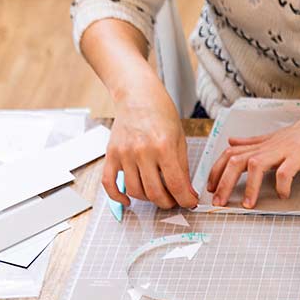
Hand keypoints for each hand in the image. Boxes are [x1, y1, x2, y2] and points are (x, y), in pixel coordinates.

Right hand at [102, 87, 197, 209]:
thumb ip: (182, 168)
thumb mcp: (180, 140)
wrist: (137, 96)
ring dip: (148, 199)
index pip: (176, 185)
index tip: (190, 203)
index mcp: (164, 147)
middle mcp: (142, 152)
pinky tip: (128, 201)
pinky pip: (109, 183)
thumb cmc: (161, 115)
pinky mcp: (111, 154)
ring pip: (135, 191)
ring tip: (158, 194)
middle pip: (155, 193)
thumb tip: (186, 193)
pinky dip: (117, 197)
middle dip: (168, 203)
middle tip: (175, 201)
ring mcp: (124, 154)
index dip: (186, 200)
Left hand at [206, 99, 299, 207]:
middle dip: (224, 183)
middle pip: (236, 161)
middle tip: (220, 202)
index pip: (229, 155)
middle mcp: (267, 147)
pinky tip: (283, 195)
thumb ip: (251, 142)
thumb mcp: (272, 137)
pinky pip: (285, 172)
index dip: (216, 171)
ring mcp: (283, 151)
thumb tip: (231, 142)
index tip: (212, 188)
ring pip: (256, 166)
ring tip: (249, 205)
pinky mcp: (299, 156)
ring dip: (250, 187)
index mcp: (260, 145)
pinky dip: (281, 186)